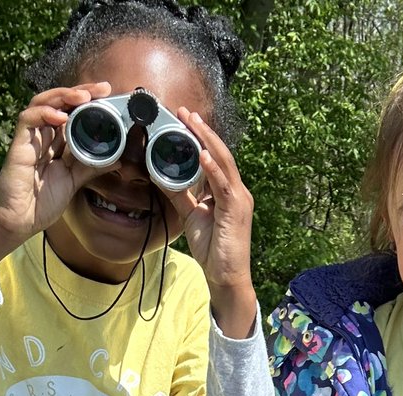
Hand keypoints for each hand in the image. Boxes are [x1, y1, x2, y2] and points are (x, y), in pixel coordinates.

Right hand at [0, 84, 112, 274]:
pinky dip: (44, 113)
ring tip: (83, 96)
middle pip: (59, 102)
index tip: (107, 95)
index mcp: (56, 142)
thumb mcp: (73, 181)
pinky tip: (60, 116)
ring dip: (64, 96)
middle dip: (81, 92)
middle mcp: (43, 135)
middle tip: (102, 88)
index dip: (87, 101)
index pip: (72, 112)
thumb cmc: (41, 202)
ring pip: (43, 103)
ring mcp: (30, 138)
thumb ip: (91, 167)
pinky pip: (28, 120)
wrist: (20, 221)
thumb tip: (116, 159)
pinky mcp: (19, 144)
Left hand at [169, 109, 256, 337]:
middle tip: (184, 112)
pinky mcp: (236, 210)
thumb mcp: (192, 217)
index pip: (214, 158)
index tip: (184, 120)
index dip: (200, 138)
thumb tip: (163, 177)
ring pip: (223, 162)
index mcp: (228, 192)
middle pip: (220, 153)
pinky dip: (212, 168)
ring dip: (206, 140)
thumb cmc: (214, 250)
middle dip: (202, 131)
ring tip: (191, 122)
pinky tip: (201, 154)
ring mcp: (239, 199)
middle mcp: (237, 191)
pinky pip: (223, 184)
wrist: (226, 277)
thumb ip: (181, 196)